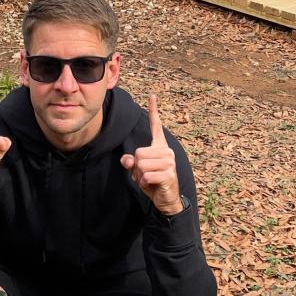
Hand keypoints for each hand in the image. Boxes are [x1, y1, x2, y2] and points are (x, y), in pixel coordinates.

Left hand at [120, 94, 182, 215]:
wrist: (166, 200)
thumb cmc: (152, 182)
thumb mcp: (138, 171)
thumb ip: (131, 162)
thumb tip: (126, 159)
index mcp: (160, 146)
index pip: (156, 126)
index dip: (153, 110)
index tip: (152, 95)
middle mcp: (166, 151)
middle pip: (138, 153)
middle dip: (136, 167)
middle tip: (145, 174)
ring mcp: (169, 162)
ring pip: (140, 164)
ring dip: (140, 176)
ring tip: (149, 179)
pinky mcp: (168, 174)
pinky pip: (145, 175)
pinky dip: (143, 183)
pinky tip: (152, 185)